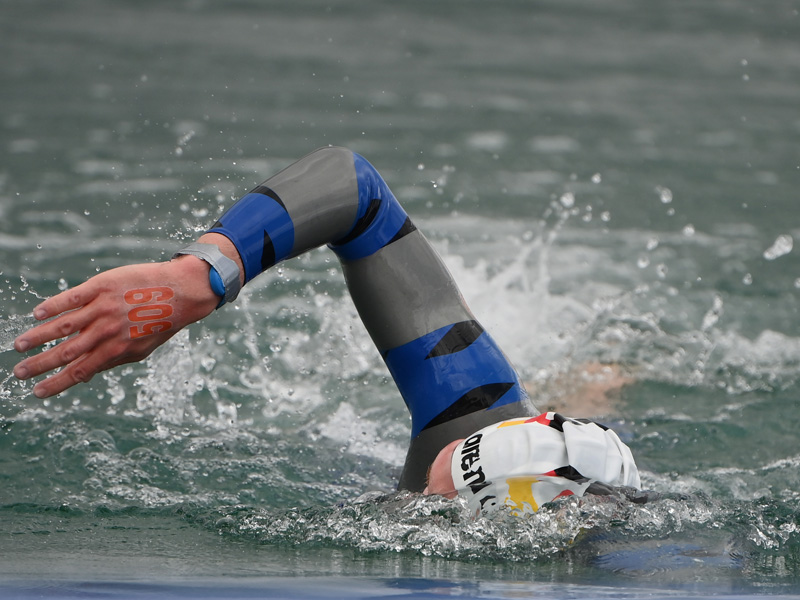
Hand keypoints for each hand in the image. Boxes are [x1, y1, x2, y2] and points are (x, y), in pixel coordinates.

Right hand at [13, 257, 219, 397]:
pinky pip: (72, 297)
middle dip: (40, 365)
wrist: (180, 292)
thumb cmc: (160, 322)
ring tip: (20, 346)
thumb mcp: (141, 349)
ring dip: (38, 337)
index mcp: (117, 350)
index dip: (57, 384)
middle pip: (66, 352)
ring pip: (63, 325)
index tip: (37, 393)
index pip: (80, 371)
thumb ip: (113, 360)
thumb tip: (86, 374)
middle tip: (18, 373)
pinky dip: (53, 306)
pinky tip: (37, 314)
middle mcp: (108, 331)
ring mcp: (104, 308)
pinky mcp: (103, 286)